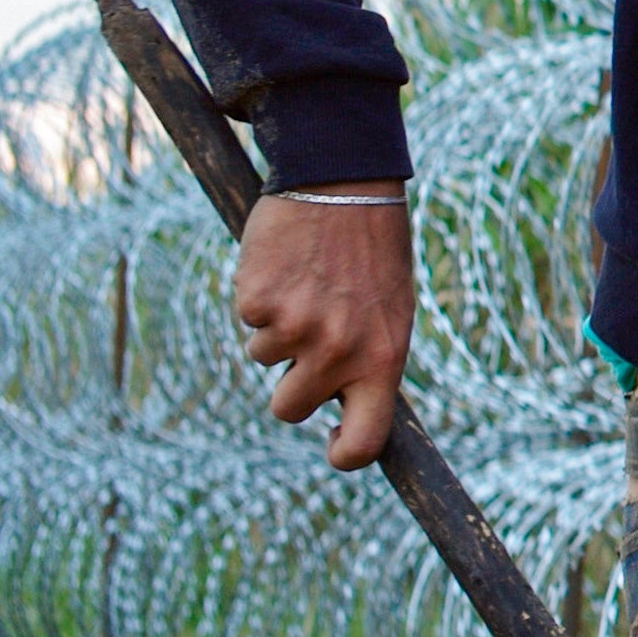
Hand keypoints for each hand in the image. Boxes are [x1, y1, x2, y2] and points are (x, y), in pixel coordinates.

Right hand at [233, 187, 415, 471]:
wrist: (343, 182)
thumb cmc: (374, 250)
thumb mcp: (390, 310)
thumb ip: (367, 359)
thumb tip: (342, 407)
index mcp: (383, 359)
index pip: (364, 441)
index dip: (343, 454)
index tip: (332, 446)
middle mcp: (339, 352)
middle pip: (288, 409)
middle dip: (290, 384)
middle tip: (307, 338)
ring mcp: (295, 328)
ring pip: (263, 358)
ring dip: (276, 329)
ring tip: (306, 282)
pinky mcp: (257, 301)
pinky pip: (247, 318)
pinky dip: (259, 297)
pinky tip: (285, 265)